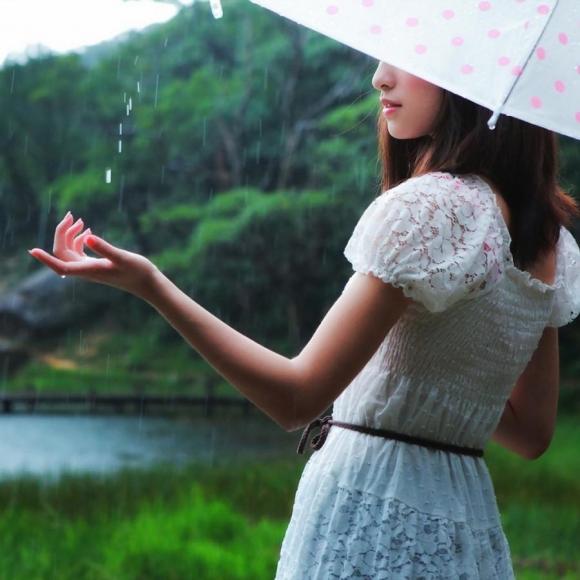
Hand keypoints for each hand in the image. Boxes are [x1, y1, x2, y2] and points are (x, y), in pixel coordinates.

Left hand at [28, 211, 159, 299]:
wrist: (147, 283)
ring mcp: (89, 268)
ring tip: (79, 220)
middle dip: (61, 232)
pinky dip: (78, 239)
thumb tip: (87, 237)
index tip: (32, 250)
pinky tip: (86, 230)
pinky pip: (78, 252)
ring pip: (69, 251)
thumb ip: (105, 248)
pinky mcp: (95, 265)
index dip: (46, 259)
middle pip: (62, 252)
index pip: (61, 266)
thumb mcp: (122, 257)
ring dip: (69, 234)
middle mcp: (85, 270)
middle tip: (71, 215)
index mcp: (89, 269)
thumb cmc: (137, 271)